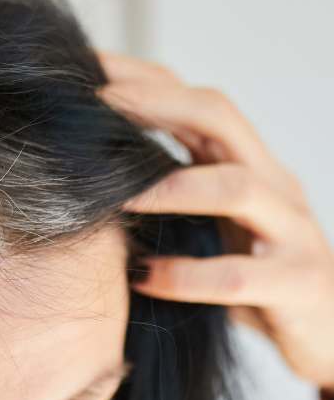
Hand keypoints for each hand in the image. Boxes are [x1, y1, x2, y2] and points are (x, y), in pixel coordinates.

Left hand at [96, 50, 333, 396]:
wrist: (332, 331)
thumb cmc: (259, 276)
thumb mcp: (220, 226)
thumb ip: (178, 194)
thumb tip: (101, 172)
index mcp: (250, 167)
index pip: (200, 104)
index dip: (147, 81)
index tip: (89, 68)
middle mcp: (275, 186)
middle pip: (222, 119)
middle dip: (157, 104)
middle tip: (98, 105)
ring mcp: (292, 231)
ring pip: (236, 187)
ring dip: (169, 187)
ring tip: (116, 197)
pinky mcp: (298, 284)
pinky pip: (236, 275)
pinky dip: (184, 275)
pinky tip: (144, 278)